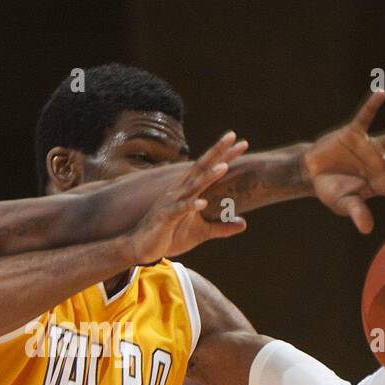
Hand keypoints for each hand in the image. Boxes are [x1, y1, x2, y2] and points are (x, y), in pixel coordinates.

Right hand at [126, 131, 249, 264]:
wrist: (140, 248)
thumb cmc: (168, 236)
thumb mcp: (199, 233)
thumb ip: (221, 227)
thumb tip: (244, 224)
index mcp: (188, 191)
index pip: (209, 169)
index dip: (225, 156)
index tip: (242, 144)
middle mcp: (179, 191)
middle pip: (201, 168)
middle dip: (217, 152)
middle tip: (232, 136)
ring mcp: (171, 203)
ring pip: (192, 186)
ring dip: (207, 176)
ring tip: (223, 166)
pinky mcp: (164, 218)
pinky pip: (178, 210)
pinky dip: (190, 206)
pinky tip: (202, 203)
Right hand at [303, 90, 384, 233]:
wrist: (311, 171)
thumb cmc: (331, 189)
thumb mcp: (342, 203)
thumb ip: (356, 212)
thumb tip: (367, 229)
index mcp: (380, 184)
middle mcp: (380, 164)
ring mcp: (370, 147)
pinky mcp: (355, 133)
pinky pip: (364, 118)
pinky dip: (372, 107)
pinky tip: (381, 94)